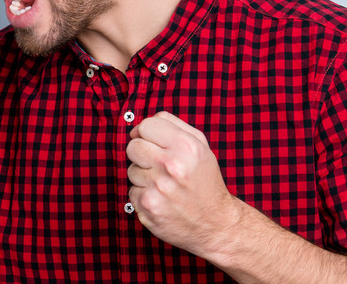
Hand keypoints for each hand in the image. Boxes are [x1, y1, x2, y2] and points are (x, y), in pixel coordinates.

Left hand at [126, 111, 240, 256]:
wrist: (215, 224)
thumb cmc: (205, 183)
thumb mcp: (201, 147)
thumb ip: (174, 126)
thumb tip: (144, 124)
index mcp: (186, 146)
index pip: (147, 125)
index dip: (145, 132)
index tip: (149, 140)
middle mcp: (171, 165)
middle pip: (133, 146)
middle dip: (141, 153)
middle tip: (156, 164)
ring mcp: (158, 187)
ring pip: (131, 170)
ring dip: (143, 176)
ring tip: (163, 184)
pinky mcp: (148, 206)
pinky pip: (132, 191)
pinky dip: (143, 195)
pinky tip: (160, 199)